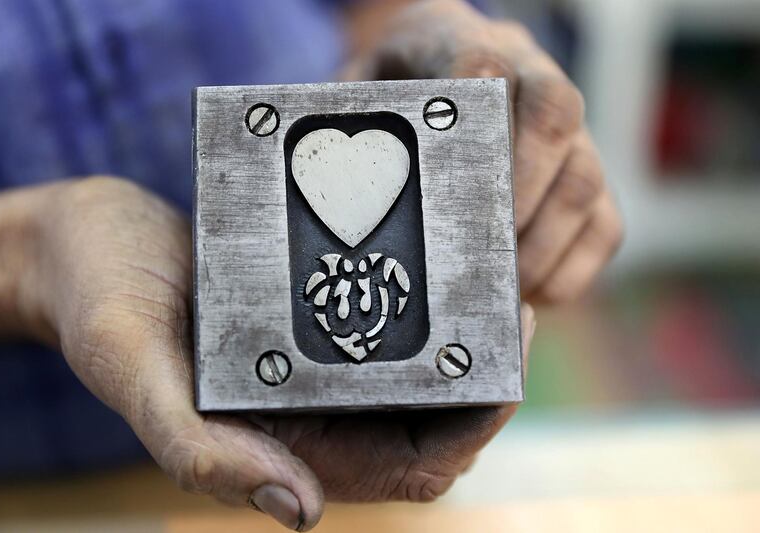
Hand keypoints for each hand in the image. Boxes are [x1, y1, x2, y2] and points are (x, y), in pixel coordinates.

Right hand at [27, 177, 536, 529]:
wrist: (83, 243)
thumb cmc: (97, 302)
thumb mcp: (132, 367)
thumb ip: (196, 446)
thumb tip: (299, 512)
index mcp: (280, 444)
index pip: (409, 467)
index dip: (471, 428)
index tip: (506, 363)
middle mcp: (309, 414)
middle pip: (432, 423)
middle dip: (484, 378)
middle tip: (513, 304)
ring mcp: (315, 368)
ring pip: (419, 375)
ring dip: (464, 339)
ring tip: (495, 278)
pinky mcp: (312, 321)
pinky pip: (388, 327)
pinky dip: (425, 306)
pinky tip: (446, 263)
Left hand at [348, 0, 622, 302]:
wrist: (433, 68)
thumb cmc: (390, 92)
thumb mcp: (359, 93)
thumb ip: (351, 124)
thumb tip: (337, 183)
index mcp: (462, 42)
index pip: (482, 63)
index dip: (475, 121)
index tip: (449, 184)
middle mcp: (530, 75)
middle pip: (555, 115)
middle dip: (517, 193)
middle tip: (478, 253)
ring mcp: (569, 127)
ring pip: (585, 177)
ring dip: (541, 243)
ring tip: (498, 287)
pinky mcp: (587, 175)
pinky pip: (604, 225)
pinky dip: (570, 269)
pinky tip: (528, 294)